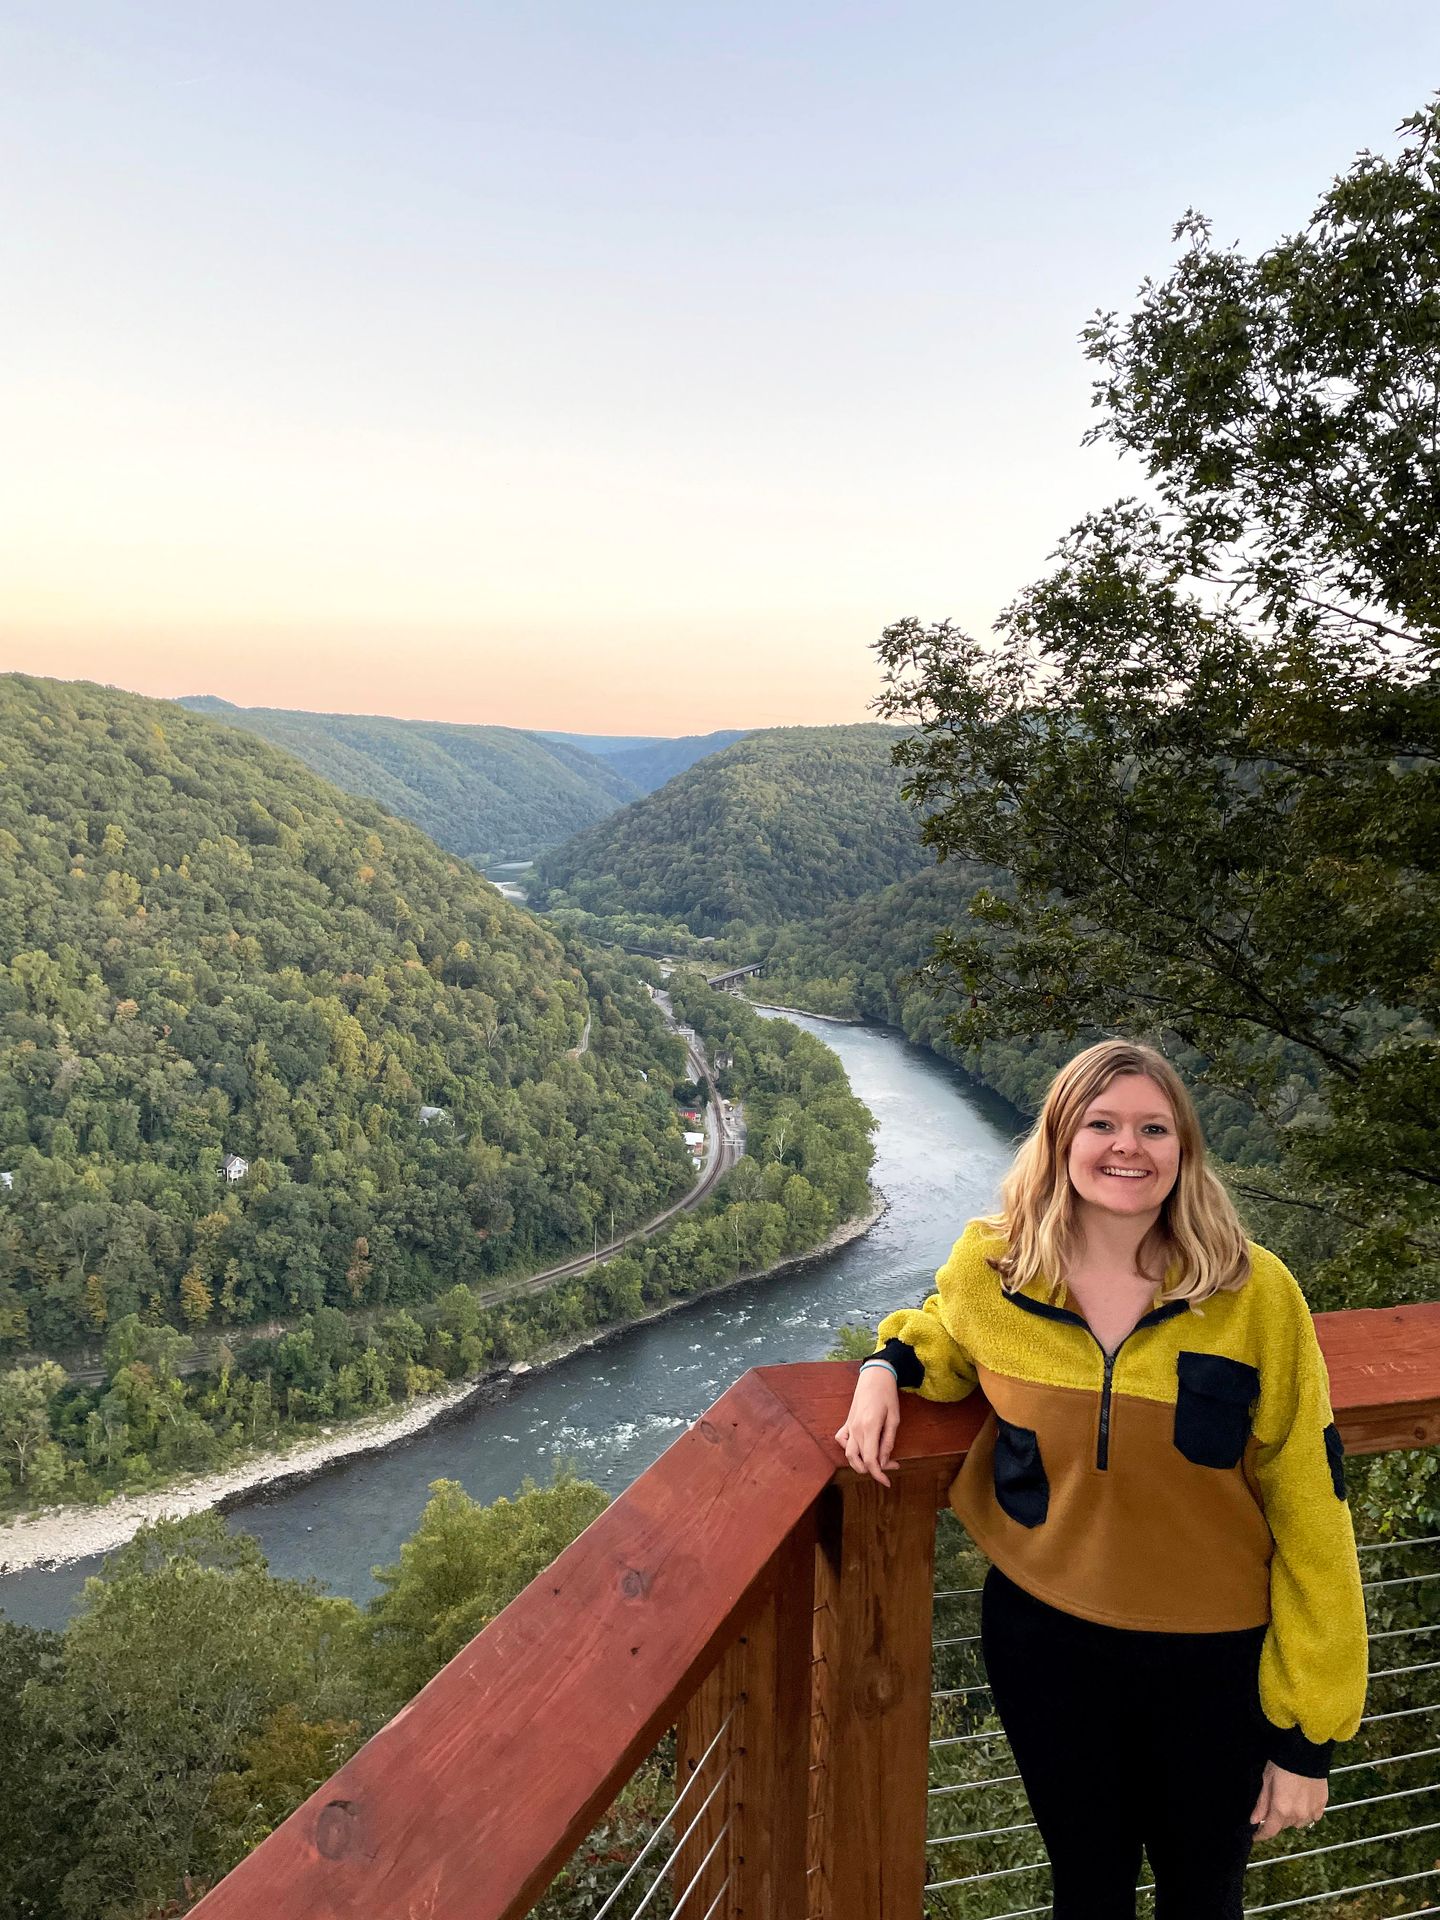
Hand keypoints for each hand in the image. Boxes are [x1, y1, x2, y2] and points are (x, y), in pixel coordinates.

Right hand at [835, 1367, 899, 1487]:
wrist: (875, 1376)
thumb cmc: (887, 1395)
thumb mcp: (894, 1419)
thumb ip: (888, 1441)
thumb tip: (884, 1462)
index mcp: (869, 1427)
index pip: (871, 1460)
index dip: (879, 1475)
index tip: (888, 1482)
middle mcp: (856, 1429)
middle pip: (859, 1460)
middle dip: (875, 1469)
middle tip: (892, 1465)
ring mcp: (849, 1425)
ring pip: (848, 1454)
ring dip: (860, 1464)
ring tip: (876, 1461)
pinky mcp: (847, 1422)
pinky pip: (841, 1440)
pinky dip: (848, 1450)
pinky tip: (860, 1449)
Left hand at [1249, 1761, 1327, 1840]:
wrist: (1306, 1753)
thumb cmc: (1282, 1764)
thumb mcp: (1266, 1780)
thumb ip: (1261, 1803)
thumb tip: (1254, 1821)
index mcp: (1281, 1809)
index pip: (1270, 1831)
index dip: (1261, 1835)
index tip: (1255, 1836)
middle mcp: (1297, 1815)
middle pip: (1283, 1826)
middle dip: (1276, 1820)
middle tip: (1273, 1806)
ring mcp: (1311, 1812)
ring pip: (1298, 1823)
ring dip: (1291, 1817)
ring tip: (1288, 1802)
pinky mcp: (1322, 1805)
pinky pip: (1312, 1817)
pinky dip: (1306, 1813)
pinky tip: (1302, 1802)